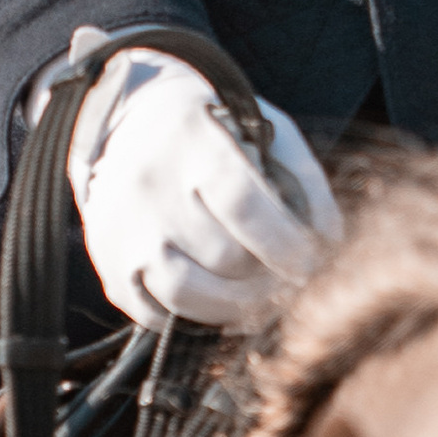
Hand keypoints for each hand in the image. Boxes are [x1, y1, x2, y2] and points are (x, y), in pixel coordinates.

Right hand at [68, 49, 342, 329]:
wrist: (119, 120)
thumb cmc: (210, 125)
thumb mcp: (263, 127)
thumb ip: (304, 178)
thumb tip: (330, 243)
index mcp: (192, 139)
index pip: (243, 205)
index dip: (285, 244)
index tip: (311, 262)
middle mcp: (149, 184)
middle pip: (223, 257)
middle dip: (268, 279)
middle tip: (290, 280)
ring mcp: (122, 227)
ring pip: (186, 294)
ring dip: (235, 307)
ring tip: (259, 296)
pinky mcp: (107, 261)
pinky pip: (154, 312)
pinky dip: (193, 316)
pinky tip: (218, 298)